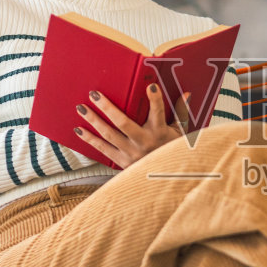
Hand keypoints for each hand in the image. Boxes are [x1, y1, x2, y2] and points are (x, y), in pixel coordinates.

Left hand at [74, 85, 196, 169]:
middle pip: (123, 123)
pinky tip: (79, 129)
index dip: (155, 100)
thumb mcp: (180, 133)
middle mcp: (144, 142)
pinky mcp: (121, 161)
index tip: (151, 86)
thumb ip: (181, 113)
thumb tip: (187, 94)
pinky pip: (102, 149)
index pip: (158, 113)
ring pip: (109, 134)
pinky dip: (90, 139)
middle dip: (107, 107)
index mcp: (159, 132)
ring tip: (82, 108)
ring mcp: (131, 153)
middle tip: (94, 94)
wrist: (166, 179)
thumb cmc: (171, 150)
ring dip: (94, 120)